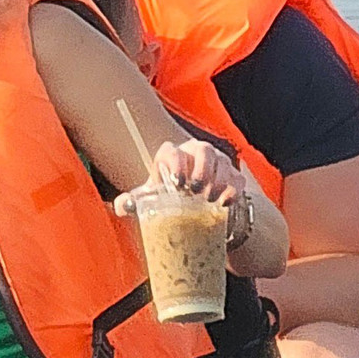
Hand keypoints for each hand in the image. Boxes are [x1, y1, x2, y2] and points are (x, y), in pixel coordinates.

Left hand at [113, 139, 246, 214]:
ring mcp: (217, 163)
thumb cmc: (170, 197)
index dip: (176, 164)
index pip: (172, 151)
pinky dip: (232, 191)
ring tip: (209, 200)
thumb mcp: (152, 198)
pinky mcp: (233, 176)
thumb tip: (121, 206)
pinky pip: (237, 179)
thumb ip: (133, 202)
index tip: (177, 183)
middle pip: (203, 150)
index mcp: (173, 155)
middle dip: (201, 170)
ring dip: (216, 183)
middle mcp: (196, 153)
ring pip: (222, 163)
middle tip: (195, 191)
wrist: (196, 204)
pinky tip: (225, 203)